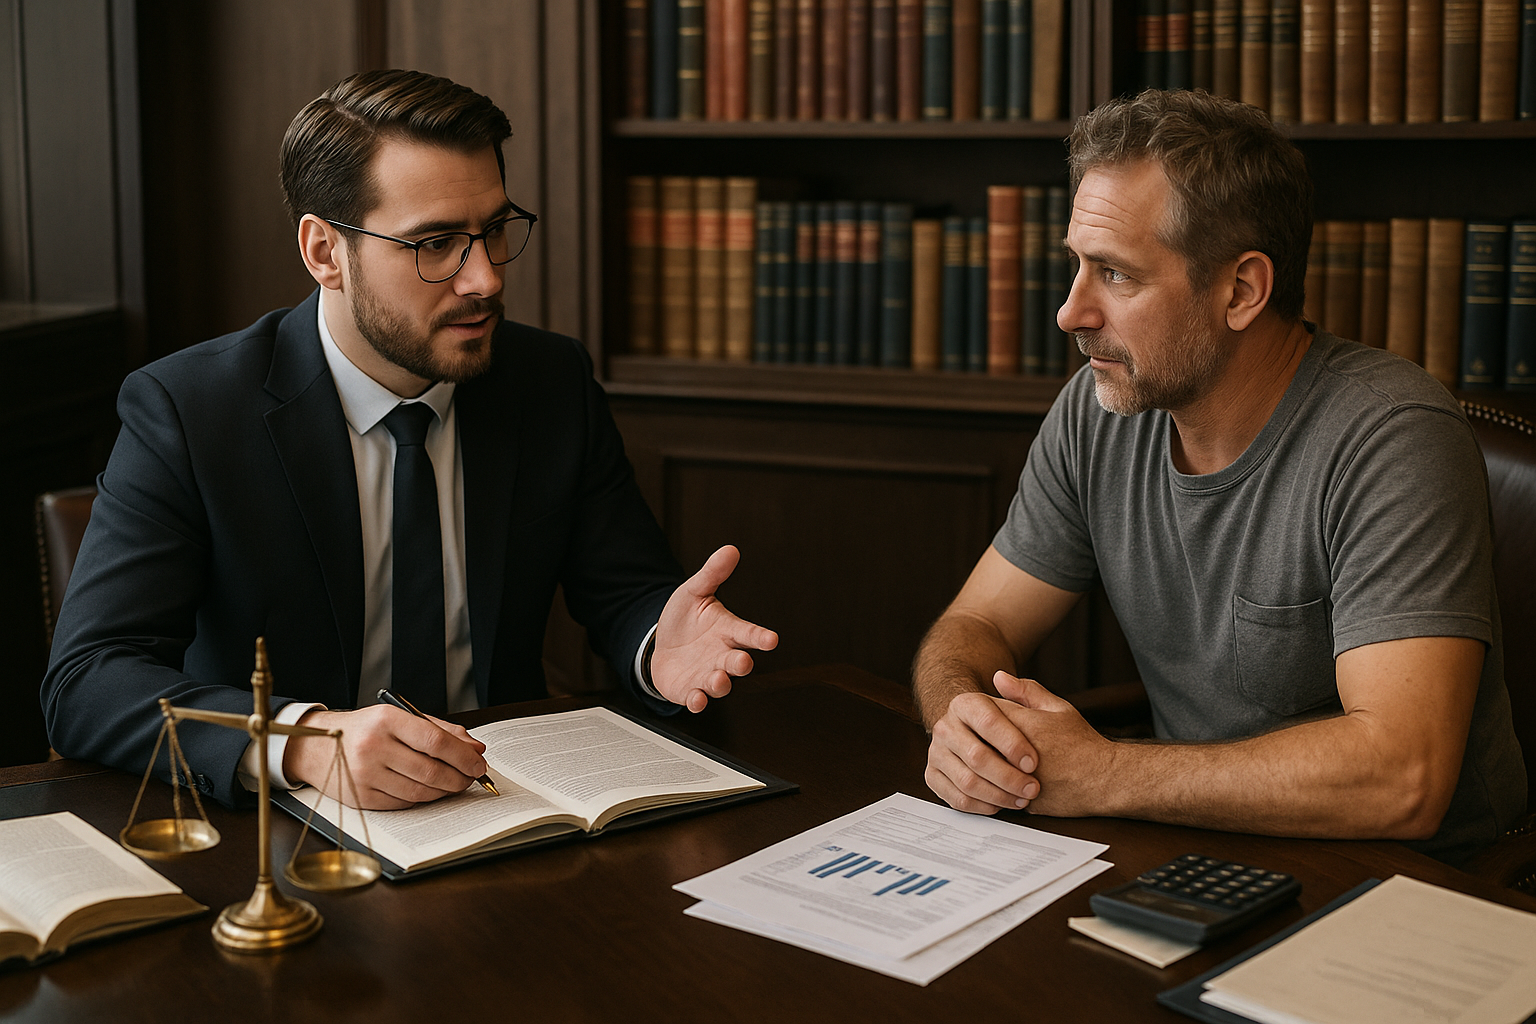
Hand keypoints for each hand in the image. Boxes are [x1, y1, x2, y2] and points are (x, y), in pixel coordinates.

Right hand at [283, 705, 490, 809]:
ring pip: (420, 790)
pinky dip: (422, 798)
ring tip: (454, 784)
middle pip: (431, 770)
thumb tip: (476, 748)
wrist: (319, 746)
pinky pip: (404, 802)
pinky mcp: (362, 797)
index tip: (478, 763)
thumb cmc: (367, 730)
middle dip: (459, 777)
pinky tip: (429, 791)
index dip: (463, 756)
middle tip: (471, 777)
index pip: (435, 740)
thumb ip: (441, 730)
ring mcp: (365, 774)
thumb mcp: (400, 718)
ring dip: (444, 791)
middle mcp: (373, 747)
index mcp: (387, 720)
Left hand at [649, 544, 778, 711]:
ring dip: (720, 683)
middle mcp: (722, 656)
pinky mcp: (691, 691)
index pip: (748, 633)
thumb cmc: (685, 620)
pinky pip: (697, 699)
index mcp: (727, 632)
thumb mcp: (694, 592)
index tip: (771, 639)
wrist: (661, 645)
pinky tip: (696, 699)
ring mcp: (707, 675)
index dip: (760, 637)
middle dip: (741, 664)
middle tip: (743, 662)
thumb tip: (729, 550)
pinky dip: (698, 701)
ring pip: (720, 684)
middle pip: (737, 662)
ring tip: (718, 679)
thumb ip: (712, 574)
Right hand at [925, 671, 1042, 813]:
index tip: (1034, 763)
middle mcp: (945, 727)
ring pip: (967, 781)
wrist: (980, 735)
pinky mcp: (933, 776)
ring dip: (998, 795)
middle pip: (977, 757)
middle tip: (1032, 788)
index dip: (1013, 745)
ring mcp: (936, 752)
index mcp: (965, 704)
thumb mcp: (1027, 705)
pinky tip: (1000, 804)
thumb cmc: (1010, 724)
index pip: (988, 723)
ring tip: (1021, 799)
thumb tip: (1002, 677)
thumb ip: (1025, 690)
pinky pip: (956, 798)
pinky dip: (982, 806)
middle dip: (1009, 777)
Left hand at [991, 672, 1115, 818]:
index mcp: (1021, 724)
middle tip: (995, 740)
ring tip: (1001, 759)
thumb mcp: (1058, 708)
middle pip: (976, 741)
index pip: (982, 712)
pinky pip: (994, 793)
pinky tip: (1008, 780)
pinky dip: (995, 786)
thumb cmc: (1082, 743)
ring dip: (984, 764)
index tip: (998, 718)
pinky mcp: (1018, 803)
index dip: (986, 713)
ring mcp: (1015, 781)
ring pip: (981, 770)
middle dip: (981, 739)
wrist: (1103, 780)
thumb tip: (998, 677)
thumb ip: (1025, 691)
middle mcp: (1014, 753)